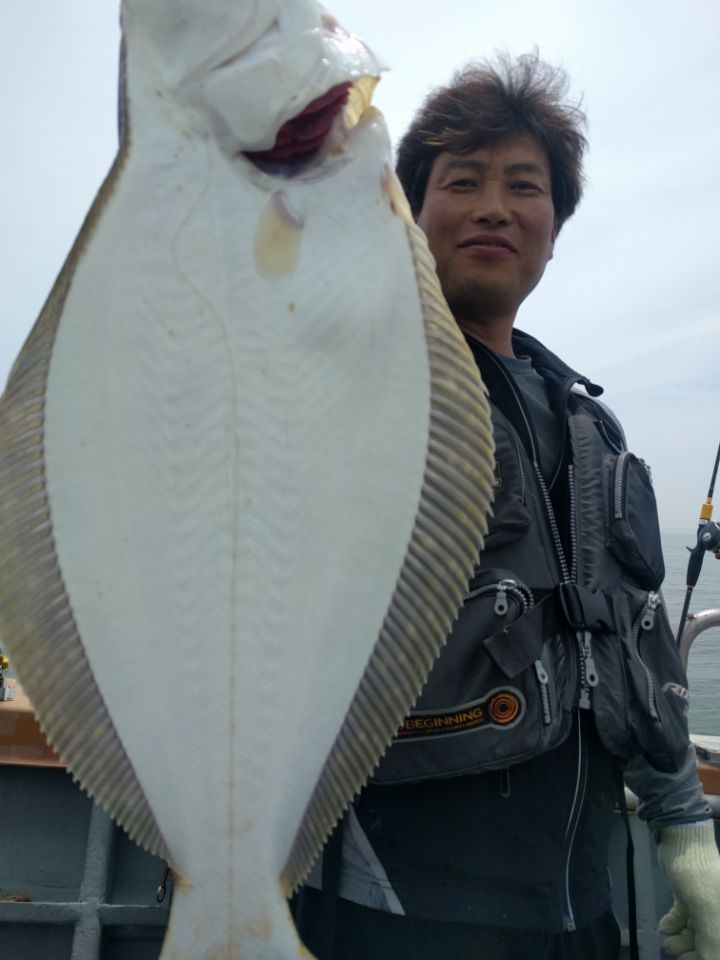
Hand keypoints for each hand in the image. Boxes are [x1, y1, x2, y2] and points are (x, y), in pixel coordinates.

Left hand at [658, 821, 719, 958]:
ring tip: (667, 942)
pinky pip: (686, 915)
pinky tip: (664, 927)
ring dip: (682, 939)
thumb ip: (712, 944)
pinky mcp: (691, 893)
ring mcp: (708, 902)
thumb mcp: (708, 913)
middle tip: (673, 952)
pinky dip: (675, 923)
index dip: (707, 956)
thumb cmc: (700, 876)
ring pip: (698, 930)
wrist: (681, 837)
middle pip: (711, 939)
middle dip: (693, 949)